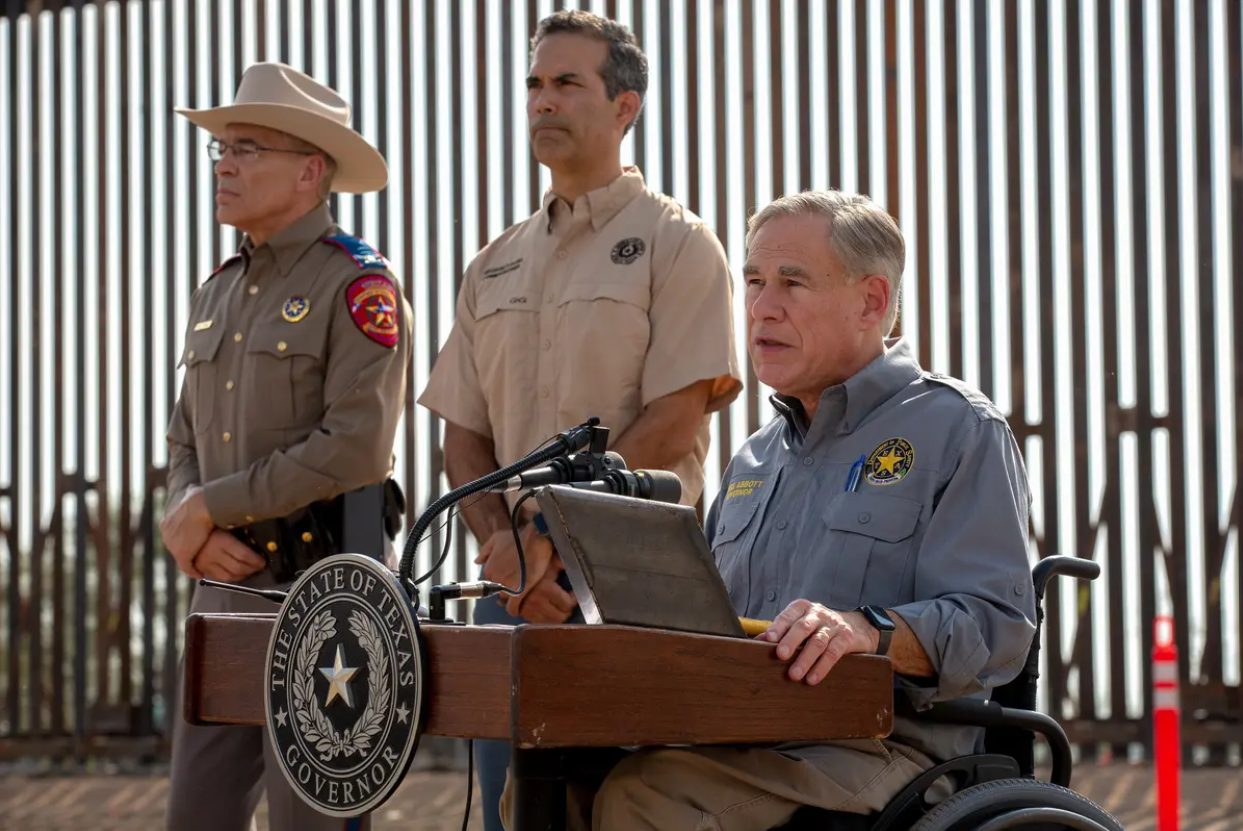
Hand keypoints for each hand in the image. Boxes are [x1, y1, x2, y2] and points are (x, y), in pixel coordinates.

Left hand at [160, 486, 214, 578]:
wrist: (203, 507)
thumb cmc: (201, 498)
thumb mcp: (192, 492)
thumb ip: (189, 493)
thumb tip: (191, 489)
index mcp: (167, 524)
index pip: (176, 536)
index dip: (186, 540)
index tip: (195, 542)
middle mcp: (167, 536)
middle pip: (177, 547)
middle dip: (187, 552)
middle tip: (199, 556)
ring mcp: (173, 546)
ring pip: (182, 558)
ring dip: (191, 562)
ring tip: (202, 567)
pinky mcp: (182, 555)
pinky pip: (188, 567)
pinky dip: (194, 571)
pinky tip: (201, 573)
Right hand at [191, 530, 267, 582]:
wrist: (186, 525)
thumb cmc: (210, 521)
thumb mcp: (225, 524)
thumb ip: (238, 534)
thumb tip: (256, 544)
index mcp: (221, 540)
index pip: (244, 555)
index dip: (256, 560)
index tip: (263, 561)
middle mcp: (212, 553)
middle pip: (237, 567)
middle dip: (252, 569)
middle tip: (259, 567)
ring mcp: (204, 562)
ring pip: (228, 576)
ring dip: (242, 576)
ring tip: (250, 572)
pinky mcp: (200, 567)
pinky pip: (218, 578)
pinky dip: (230, 578)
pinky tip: (237, 574)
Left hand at [474, 524, 554, 605]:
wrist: (536, 539)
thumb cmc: (517, 537)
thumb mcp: (496, 538)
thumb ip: (485, 551)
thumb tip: (477, 561)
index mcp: (489, 568)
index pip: (492, 579)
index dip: (501, 577)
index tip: (509, 574)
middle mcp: (496, 578)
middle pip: (499, 589)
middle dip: (507, 585)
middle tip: (518, 579)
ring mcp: (507, 586)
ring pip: (507, 596)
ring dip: (513, 594)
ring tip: (523, 588)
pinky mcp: (520, 591)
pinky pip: (513, 606)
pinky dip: (514, 610)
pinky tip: (516, 611)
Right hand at [516, 565, 576, 623]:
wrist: (508, 567)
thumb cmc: (530, 563)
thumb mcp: (548, 563)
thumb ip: (561, 566)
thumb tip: (571, 567)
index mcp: (546, 590)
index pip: (567, 603)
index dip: (573, 598)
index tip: (572, 594)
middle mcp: (538, 603)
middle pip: (560, 617)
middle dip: (566, 610)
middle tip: (566, 602)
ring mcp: (529, 610)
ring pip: (550, 622)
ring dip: (555, 615)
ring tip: (556, 607)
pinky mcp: (522, 614)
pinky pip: (538, 622)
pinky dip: (544, 618)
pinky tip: (545, 610)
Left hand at [758, 600, 877, 684]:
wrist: (858, 626)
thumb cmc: (819, 627)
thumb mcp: (800, 625)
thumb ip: (780, 633)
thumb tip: (756, 643)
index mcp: (802, 608)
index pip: (788, 615)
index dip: (778, 626)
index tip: (769, 639)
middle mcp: (818, 614)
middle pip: (803, 627)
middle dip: (791, 641)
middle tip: (781, 655)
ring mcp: (833, 625)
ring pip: (818, 641)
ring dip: (805, 659)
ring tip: (794, 675)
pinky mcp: (847, 637)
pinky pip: (834, 652)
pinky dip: (822, 667)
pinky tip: (813, 678)